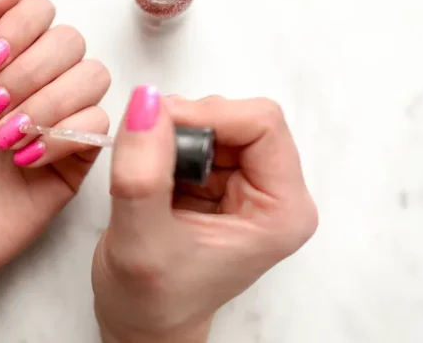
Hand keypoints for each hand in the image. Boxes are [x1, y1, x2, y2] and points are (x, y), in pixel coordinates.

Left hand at [0, 0, 110, 340]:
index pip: (37, 10)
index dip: (18, 30)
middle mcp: (33, 79)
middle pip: (69, 39)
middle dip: (28, 73)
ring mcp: (58, 116)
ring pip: (93, 75)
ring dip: (46, 104)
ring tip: (4, 140)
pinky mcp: (77, 155)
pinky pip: (99, 124)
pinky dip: (60, 137)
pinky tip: (24, 160)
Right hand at [91, 87, 317, 342]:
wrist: (141, 323)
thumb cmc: (150, 300)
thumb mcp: (140, 240)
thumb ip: (142, 173)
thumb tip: (145, 102)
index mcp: (282, 211)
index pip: (262, 123)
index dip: (207, 115)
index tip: (155, 128)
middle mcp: (274, 193)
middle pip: (239, 117)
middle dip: (186, 126)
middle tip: (146, 158)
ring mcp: (248, 185)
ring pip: (214, 121)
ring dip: (172, 135)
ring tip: (148, 178)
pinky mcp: (221, 181)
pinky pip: (195, 135)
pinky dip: (165, 144)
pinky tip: (151, 177)